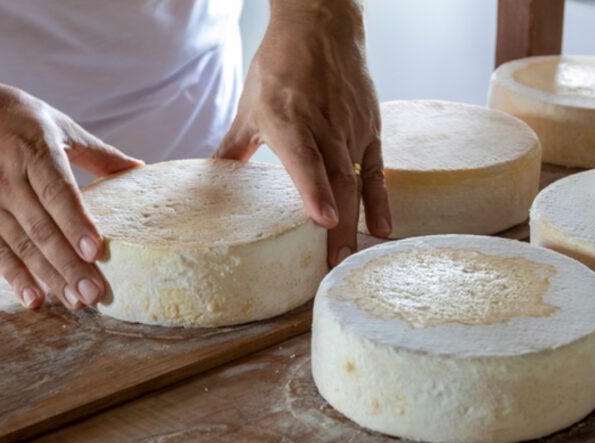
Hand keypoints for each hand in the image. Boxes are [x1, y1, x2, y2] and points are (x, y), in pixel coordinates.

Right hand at [0, 70, 142, 309]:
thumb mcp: (56, 124)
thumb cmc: (10, 116)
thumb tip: (140, 169)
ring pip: (22, 246)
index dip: (77, 224)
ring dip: (50, 277)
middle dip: (70, 265)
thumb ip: (98, 153)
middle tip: (95, 293)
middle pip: (43, 229)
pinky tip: (35, 298)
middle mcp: (7, 178)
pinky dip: (15, 278)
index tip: (96, 251)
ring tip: (76, 301)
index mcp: (33, 151)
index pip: (58, 194)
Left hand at [215, 0, 390, 265]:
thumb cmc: (280, 67)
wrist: (321, 28)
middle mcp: (324, 125)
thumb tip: (213, 182)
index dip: (314, 190)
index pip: (305, 158)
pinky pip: (376, 170)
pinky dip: (379, 199)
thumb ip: (234, 149)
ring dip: (356, 220)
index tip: (323, 220)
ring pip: (357, 180)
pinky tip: (382, 228)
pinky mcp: (370, 128)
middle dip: (338, 225)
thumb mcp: (250, 107)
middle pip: (336, 180)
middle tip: (335, 263)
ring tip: (352, 257)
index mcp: (288, 118)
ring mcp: (350, 128)